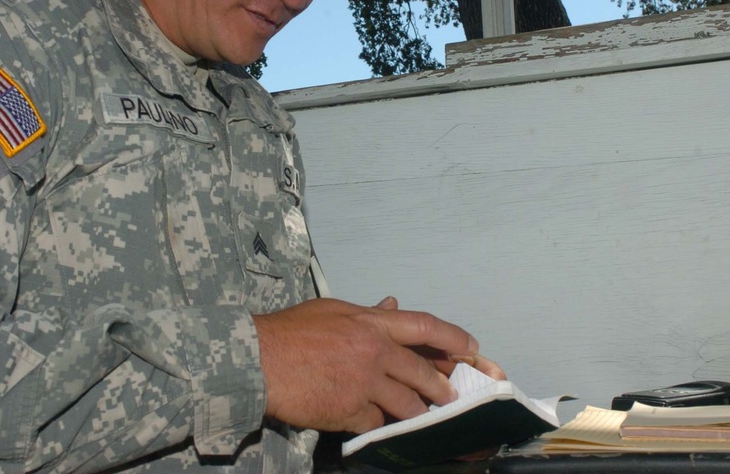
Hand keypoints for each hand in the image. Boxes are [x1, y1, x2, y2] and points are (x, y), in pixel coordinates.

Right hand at [252, 296, 480, 432]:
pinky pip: (377, 423)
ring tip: (420, 415)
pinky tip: (373, 421)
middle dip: (441, 387)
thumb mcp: (332, 311)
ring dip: (416, 412)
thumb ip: (366, 313)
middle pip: (422, 373)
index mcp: (370, 322)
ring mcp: (364, 383)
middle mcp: (374, 351)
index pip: (425, 327)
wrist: (259, 359)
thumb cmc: (290, 331)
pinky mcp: (350, 411)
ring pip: (407, 404)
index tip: (470, 347)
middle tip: (450, 395)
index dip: (453, 338)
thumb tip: (391, 306)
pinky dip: (378, 423)